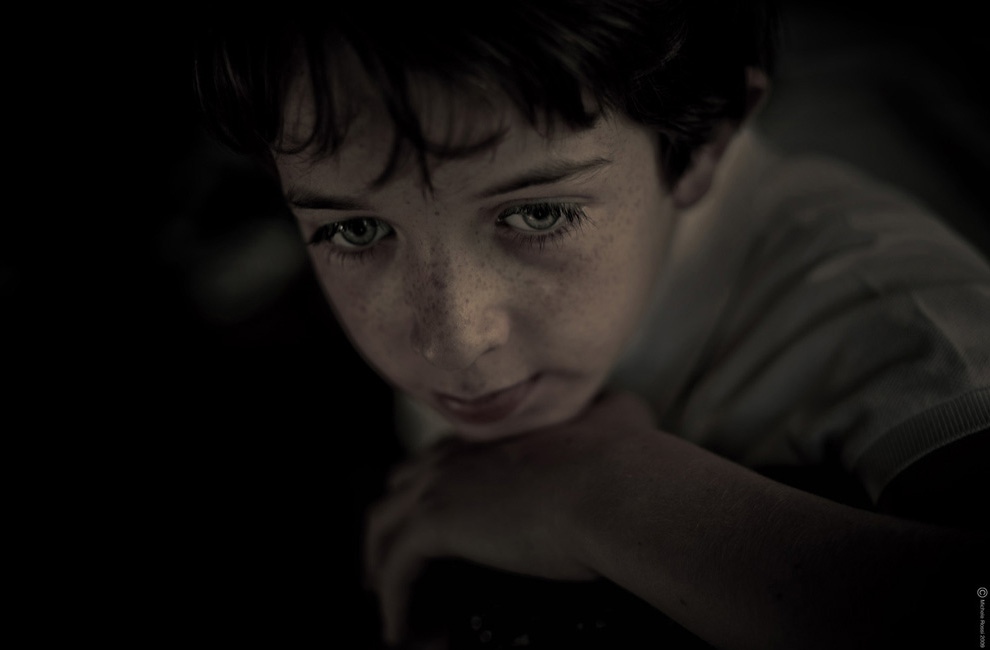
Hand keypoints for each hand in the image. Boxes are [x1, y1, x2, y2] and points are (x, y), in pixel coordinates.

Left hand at [363, 392, 656, 645]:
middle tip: (398, 559)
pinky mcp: (436, 523)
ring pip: (383, 525)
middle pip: (400, 486)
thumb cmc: (627, 458)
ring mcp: (442, 485)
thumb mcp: (620, 418)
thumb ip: (611, 411)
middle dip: (394, 522)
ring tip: (390, 603)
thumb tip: (625, 408)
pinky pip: (396, 569)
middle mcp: (459, 453)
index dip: (433, 489)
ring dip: (381, 562)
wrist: (614, 485)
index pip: (443, 458)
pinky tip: (401, 631)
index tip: (436, 520)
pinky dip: (394, 602)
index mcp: (494, 434)